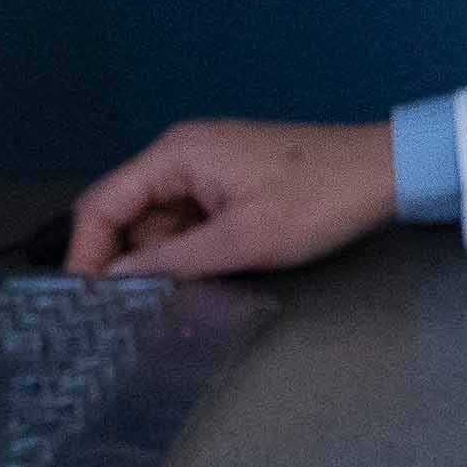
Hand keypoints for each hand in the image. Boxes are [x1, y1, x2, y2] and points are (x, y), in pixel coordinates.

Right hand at [65, 117, 396, 277]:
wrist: (385, 172)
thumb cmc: (317, 200)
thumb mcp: (241, 240)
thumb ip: (171, 261)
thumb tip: (112, 282)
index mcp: (177, 155)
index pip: (103, 204)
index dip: (85, 254)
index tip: (82, 303)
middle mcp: (183, 154)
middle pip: (125, 213)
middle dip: (123, 260)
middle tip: (124, 313)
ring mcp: (207, 167)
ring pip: (157, 222)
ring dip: (158, 259)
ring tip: (166, 301)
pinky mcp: (229, 183)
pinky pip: (187, 220)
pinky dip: (186, 249)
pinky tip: (198, 278)